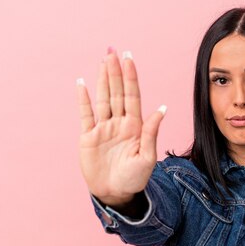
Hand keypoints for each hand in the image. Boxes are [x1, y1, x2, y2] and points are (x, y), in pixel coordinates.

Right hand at [76, 47, 165, 205]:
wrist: (116, 194)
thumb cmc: (135, 178)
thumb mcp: (147, 157)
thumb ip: (151, 131)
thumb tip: (162, 107)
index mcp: (135, 126)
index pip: (132, 96)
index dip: (131, 77)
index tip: (129, 58)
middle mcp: (119, 123)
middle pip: (117, 92)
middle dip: (116, 72)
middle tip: (113, 51)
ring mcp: (103, 128)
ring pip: (103, 99)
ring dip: (102, 80)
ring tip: (102, 61)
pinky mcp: (89, 136)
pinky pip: (86, 114)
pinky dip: (83, 99)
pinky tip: (82, 84)